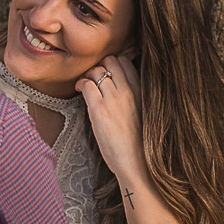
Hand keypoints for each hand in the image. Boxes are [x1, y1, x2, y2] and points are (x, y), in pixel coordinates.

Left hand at [75, 55, 146, 183]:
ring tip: (85, 85)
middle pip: (111, 60)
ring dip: (88, 74)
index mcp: (141, 91)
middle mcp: (128, 91)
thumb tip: (119, 87)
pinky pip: (86, 84)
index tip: (106, 72)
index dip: (113, 63)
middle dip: (100, 65)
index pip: (126, 61)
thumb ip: (134, 97)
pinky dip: (80, 83)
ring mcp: (114, 100)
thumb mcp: (144, 112)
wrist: (139, 163)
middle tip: (93, 77)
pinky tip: (79, 90)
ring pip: (97, 70)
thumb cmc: (141, 143)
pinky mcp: (99, 110)